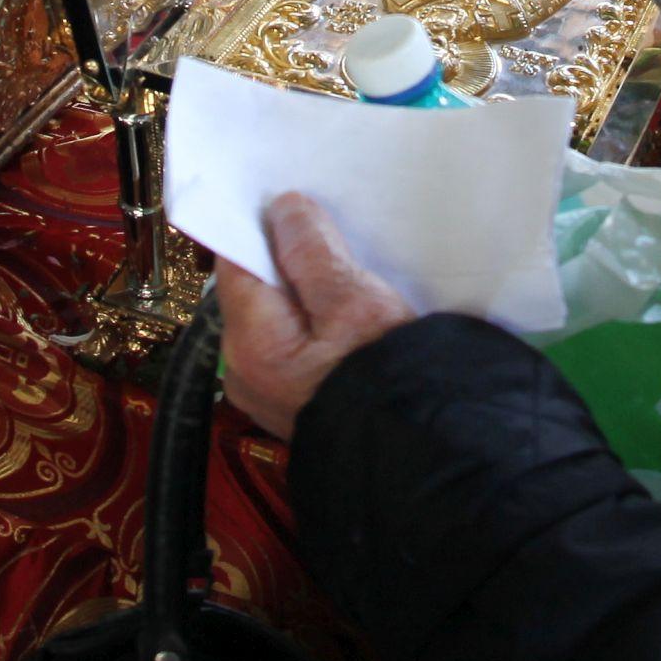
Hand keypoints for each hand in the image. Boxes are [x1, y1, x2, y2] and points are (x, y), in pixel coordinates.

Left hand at [218, 195, 417, 439]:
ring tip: (348, 278)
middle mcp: (244, 369)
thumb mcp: (356, 303)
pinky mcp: (293, 400)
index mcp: (249, 342)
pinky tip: (349, 317)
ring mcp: (267, 390)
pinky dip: (315, 323)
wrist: (424, 457)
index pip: (235, 259)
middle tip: (334, 239)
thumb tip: (284, 211)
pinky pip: (294, 344)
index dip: (262, 225)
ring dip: (306, 292)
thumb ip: (313, 253)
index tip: (293, 203)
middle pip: (256, 288)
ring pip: (277, 316)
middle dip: (289, 260)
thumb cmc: (391, 386)